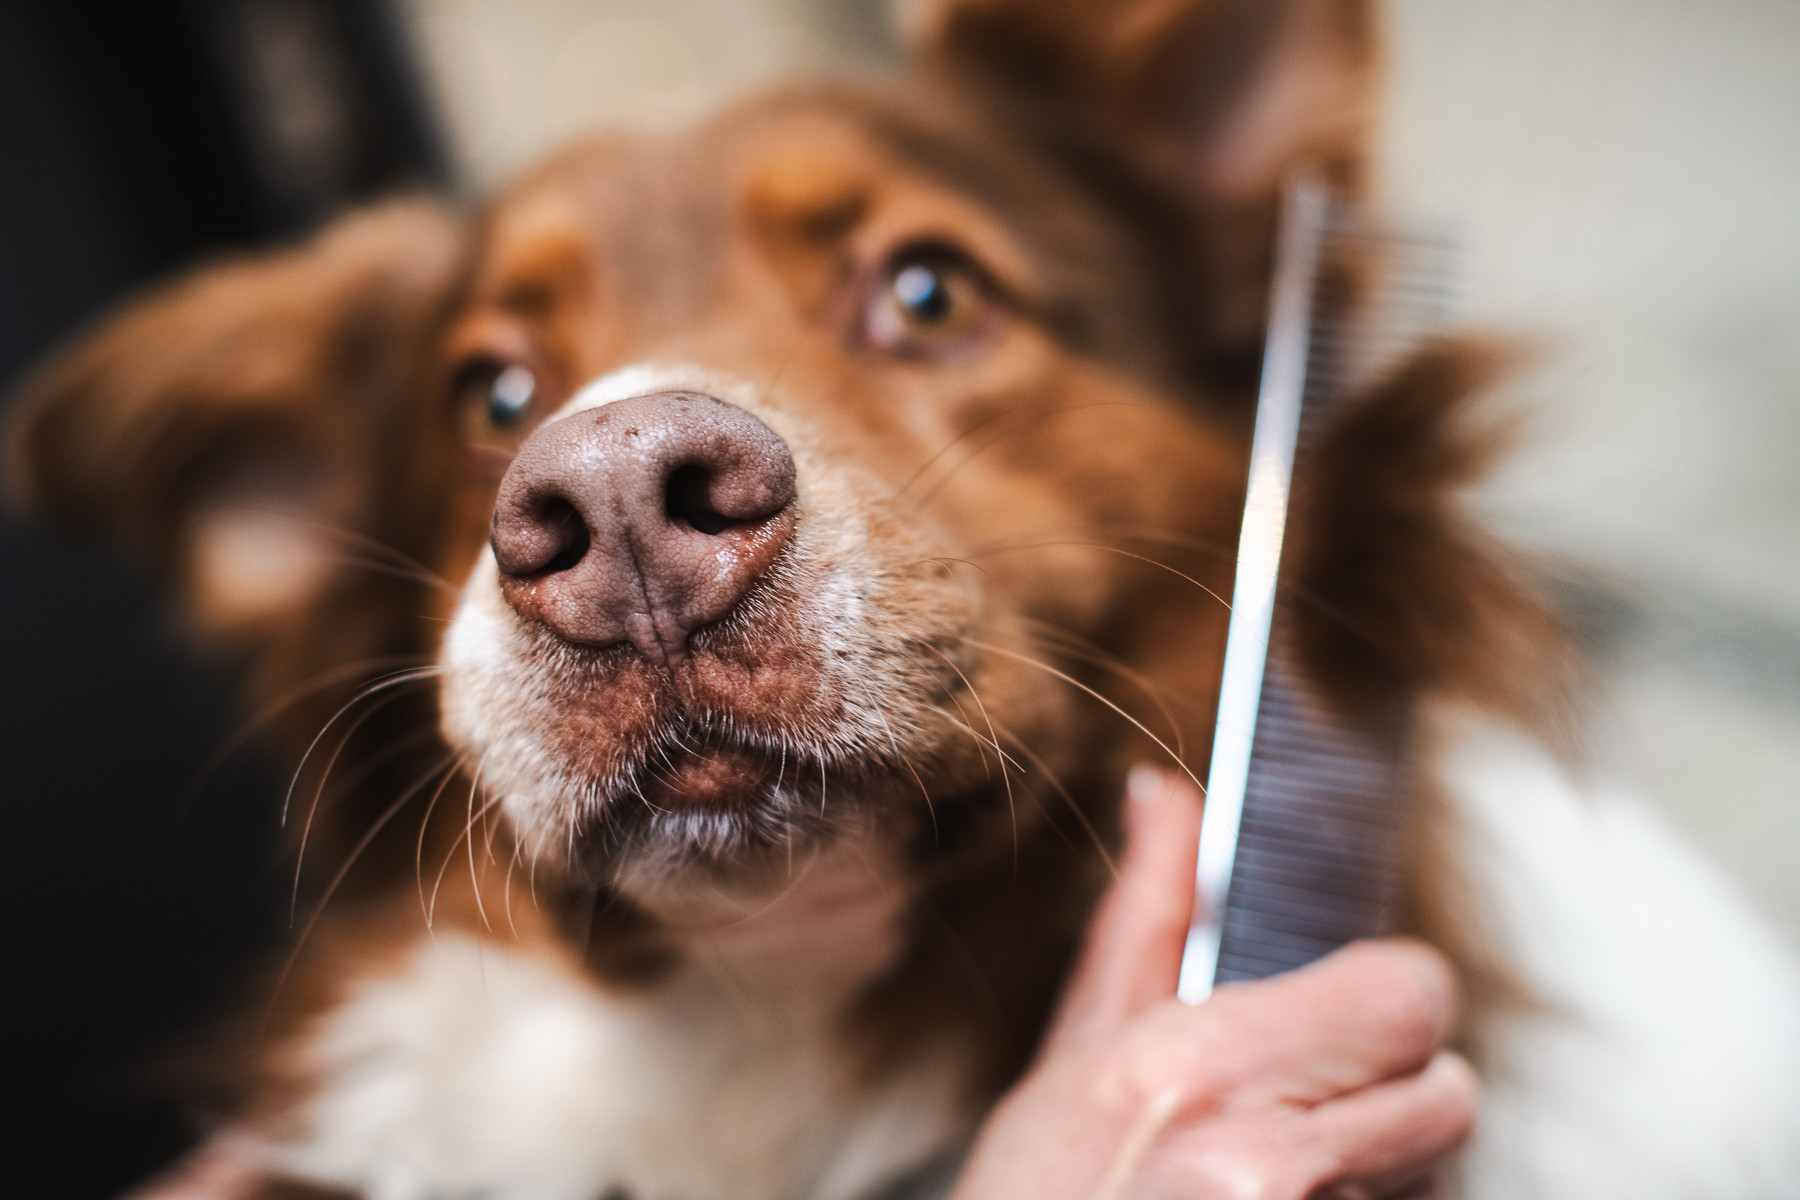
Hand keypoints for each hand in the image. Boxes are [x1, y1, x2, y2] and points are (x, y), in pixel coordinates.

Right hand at [949, 767, 1476, 1199]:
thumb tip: (1164, 796)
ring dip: (1381, 1175)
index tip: (1351, 1021)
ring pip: (1435, 1174)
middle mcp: (1259, 1159)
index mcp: (1191, 1067)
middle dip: (1396, 1098)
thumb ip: (1142, 924)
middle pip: (1449, 1094)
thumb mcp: (1073, 1066)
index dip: (1388, 1005)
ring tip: (1270, 1190)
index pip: (1407, 995)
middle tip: (1314, 1118)